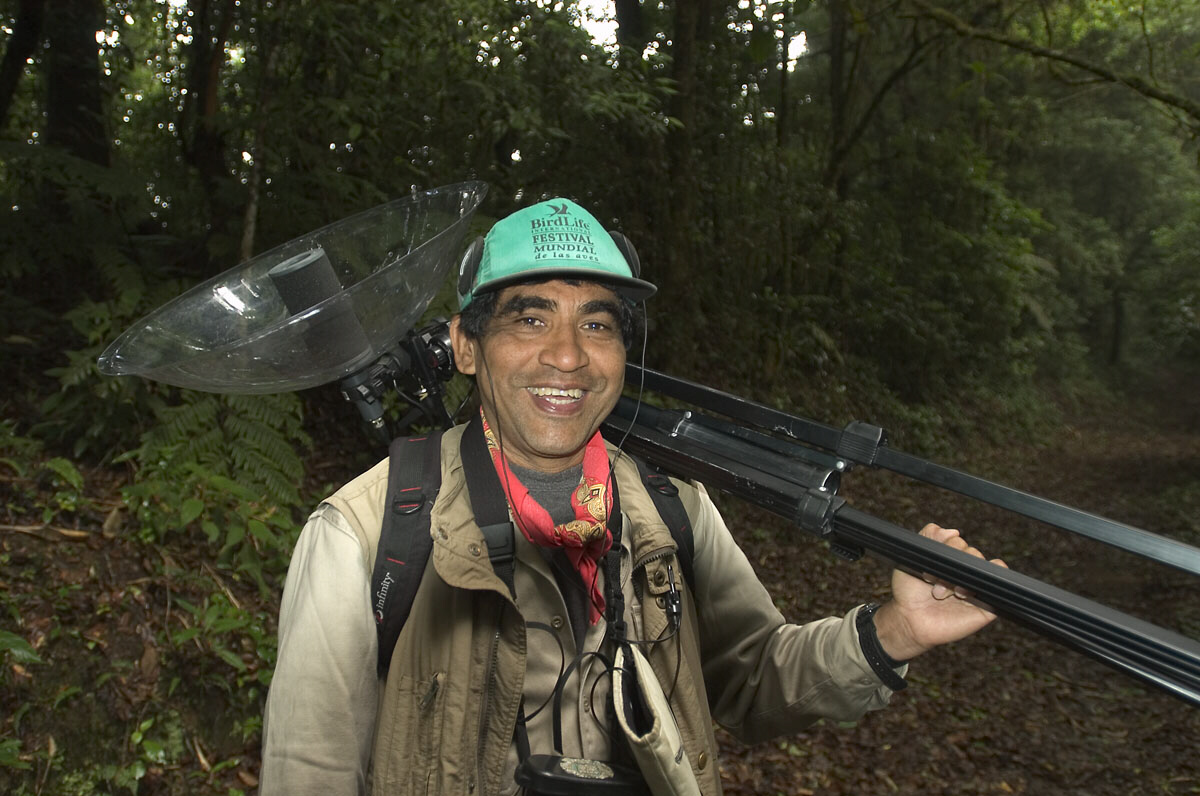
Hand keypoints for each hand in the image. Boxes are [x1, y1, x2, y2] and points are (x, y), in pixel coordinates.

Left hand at [873, 523, 1006, 661]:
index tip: (928, 567)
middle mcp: (966, 570)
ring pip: (985, 567)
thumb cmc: (909, 592)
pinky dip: (987, 582)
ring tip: (945, 593)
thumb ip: (927, 538)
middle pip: (972, 553)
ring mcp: (977, 586)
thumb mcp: (910, 559)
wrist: (910, 620)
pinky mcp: (988, 604)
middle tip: (932, 582)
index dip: (945, 551)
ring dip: (963, 579)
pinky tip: (966, 591)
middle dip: (950, 568)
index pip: (958, 542)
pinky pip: (1003, 583)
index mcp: (951, 559)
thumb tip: (952, 531)